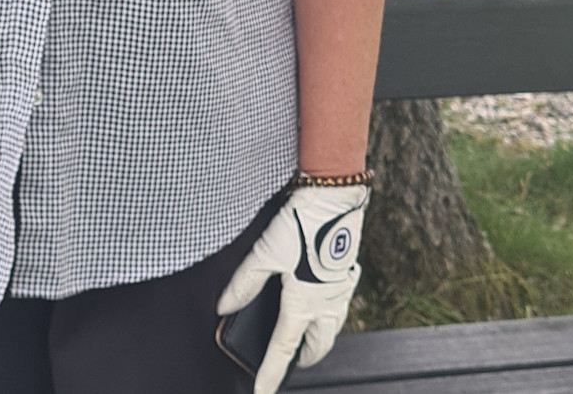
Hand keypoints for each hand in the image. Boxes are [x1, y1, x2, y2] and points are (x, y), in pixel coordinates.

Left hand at [217, 184, 366, 393]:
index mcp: (304, 305)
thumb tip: (225, 306)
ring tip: (296, 333)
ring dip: (314, 339)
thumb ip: (244, 282)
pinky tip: (314, 298)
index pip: (283, 350)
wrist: (336, 198)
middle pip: (314, 348)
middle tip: (282, 358)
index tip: (262, 393)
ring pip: (329, 331)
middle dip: (299, 358)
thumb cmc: (302, 224)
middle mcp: (327, 306)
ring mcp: (341, 292)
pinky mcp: (347, 276)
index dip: (270, 374)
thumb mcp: (265, 252)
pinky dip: (325, 315)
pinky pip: (337, 309)